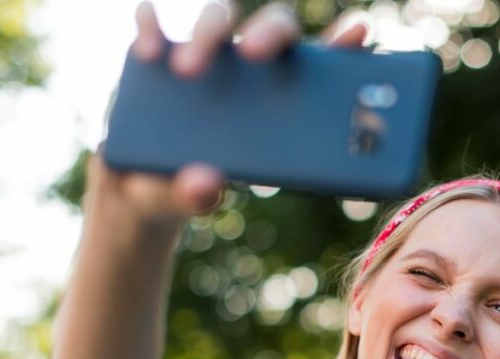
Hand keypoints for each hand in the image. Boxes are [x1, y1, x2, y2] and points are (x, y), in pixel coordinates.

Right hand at [85, 1, 369, 232]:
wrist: (138, 188)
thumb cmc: (190, 188)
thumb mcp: (192, 199)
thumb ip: (197, 196)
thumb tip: (204, 184)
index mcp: (280, 101)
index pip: (322, 63)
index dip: (343, 43)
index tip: (360, 30)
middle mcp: (248, 69)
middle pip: (274, 26)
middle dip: (268, 32)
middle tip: (252, 54)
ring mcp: (205, 55)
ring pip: (218, 17)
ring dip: (205, 36)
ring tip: (184, 70)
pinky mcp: (159, 51)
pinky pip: (155, 23)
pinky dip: (150, 26)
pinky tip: (148, 46)